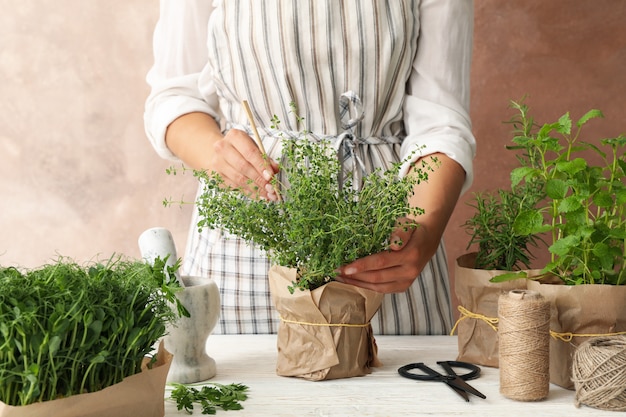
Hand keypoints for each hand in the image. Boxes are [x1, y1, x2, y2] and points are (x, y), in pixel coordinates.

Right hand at [164, 112, 279, 200]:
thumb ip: (265, 158)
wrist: (220, 152)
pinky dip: (249, 192)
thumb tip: (275, 169)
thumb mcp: (254, 148)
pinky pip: (235, 187)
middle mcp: (223, 148)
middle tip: (272, 188)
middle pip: (243, 167)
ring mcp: (217, 162)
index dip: (261, 165)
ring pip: (239, 179)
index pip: (249, 152)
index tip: (271, 176)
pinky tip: (259, 196)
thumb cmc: (242, 149)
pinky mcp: (216, 176)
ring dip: (255, 189)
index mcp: (234, 136)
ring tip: (268, 195)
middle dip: (259, 179)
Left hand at [336, 218, 438, 293]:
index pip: (381, 262)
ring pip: (377, 286)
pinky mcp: (402, 287)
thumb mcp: (407, 224)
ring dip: (356, 283)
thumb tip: (393, 244)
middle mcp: (409, 271)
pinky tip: (352, 281)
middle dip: (354, 276)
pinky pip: (381, 290)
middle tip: (335, 270)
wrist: (426, 241)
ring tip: (339, 277)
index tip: (345, 267)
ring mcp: (406, 282)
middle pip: (377, 277)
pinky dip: (365, 286)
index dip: (362, 266)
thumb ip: (401, 232)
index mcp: (410, 255)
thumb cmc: (412, 230)